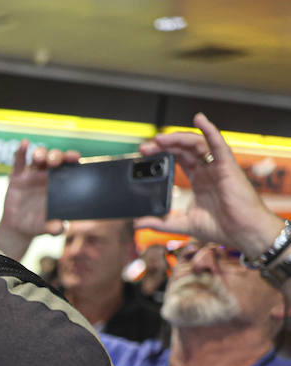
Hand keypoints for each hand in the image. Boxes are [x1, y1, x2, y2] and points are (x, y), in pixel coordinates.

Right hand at [0, 140, 79, 258]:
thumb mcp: (48, 227)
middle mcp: (48, 175)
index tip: (75, 158)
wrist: (20, 228)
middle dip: (56, 156)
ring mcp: (32, 174)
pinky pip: (19, 162)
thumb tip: (59, 227)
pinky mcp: (17, 177)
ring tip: (39, 157)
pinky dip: (20, 152)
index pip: (69, 167)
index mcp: (60, 183)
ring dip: (40, 152)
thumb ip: (55, 227)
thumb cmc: (39, 223)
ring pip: (38, 157)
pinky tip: (24, 143)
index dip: (72, 160)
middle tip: (54, 161)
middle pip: (54, 158)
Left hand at [137, 113, 286, 254]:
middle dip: (164, 145)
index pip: (178, 158)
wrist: (243, 233)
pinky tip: (199, 119)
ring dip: (178, 138)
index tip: (144, 154)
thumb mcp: (183, 224)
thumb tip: (137, 224)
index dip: (162, 153)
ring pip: (197, 143)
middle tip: (145, 147)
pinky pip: (219, 144)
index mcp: (199, 179)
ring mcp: (218, 166)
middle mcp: (208, 169)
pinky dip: (209, 130)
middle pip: (184, 148)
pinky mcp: (228, 166)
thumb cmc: (221, 227)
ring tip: (159, 139)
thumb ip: (161, 223)